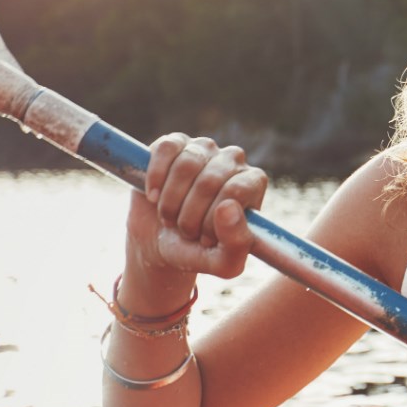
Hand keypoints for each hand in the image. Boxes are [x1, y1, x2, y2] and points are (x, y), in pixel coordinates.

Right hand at [124, 134, 267, 290]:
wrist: (161, 244)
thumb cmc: (199, 251)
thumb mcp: (224, 263)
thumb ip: (236, 244)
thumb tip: (228, 206)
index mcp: (253, 184)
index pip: (237, 191)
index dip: (214, 221)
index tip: (205, 240)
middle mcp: (233, 160)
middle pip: (209, 181)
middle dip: (189, 216)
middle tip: (184, 232)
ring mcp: (204, 148)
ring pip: (186, 165)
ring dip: (170, 202)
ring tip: (170, 217)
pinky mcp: (175, 143)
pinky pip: (166, 149)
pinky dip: (156, 177)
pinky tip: (154, 196)